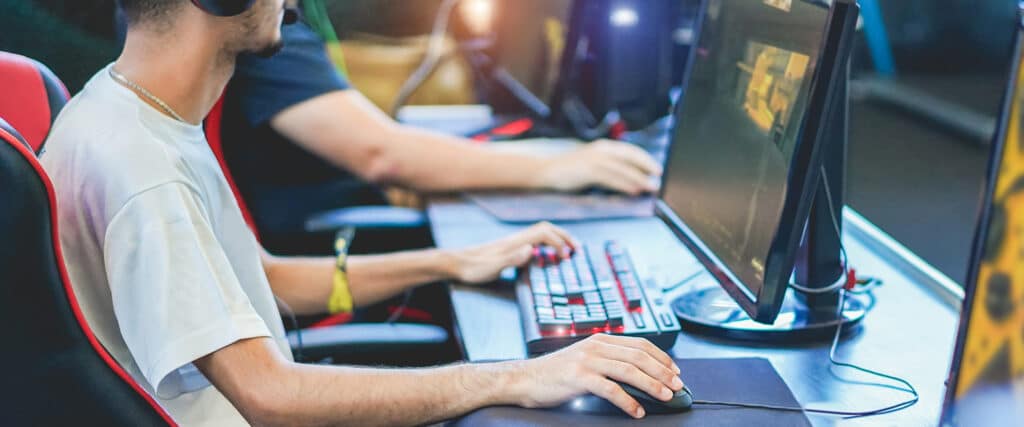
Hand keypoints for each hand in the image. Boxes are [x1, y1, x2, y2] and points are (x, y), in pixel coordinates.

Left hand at [446, 222, 577, 283]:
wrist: (456, 264)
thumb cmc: (473, 268)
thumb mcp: (492, 267)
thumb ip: (511, 258)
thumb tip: (531, 249)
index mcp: (515, 242)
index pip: (545, 234)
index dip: (559, 242)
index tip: (566, 258)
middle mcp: (516, 239)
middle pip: (546, 229)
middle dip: (564, 237)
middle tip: (578, 250)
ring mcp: (513, 242)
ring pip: (541, 233)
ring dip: (557, 239)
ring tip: (568, 251)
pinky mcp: (509, 248)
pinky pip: (534, 241)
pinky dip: (547, 245)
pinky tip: (546, 256)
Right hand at [508, 334, 683, 418]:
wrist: (525, 379)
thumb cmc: (554, 373)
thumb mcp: (584, 358)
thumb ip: (607, 360)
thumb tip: (637, 372)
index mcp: (600, 340)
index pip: (640, 344)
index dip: (661, 357)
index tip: (675, 370)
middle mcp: (595, 346)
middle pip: (639, 356)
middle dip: (662, 371)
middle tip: (677, 385)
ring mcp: (587, 361)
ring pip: (629, 370)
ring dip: (652, 384)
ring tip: (665, 396)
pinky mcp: (579, 378)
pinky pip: (611, 389)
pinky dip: (628, 401)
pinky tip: (637, 410)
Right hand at [534, 140, 661, 194]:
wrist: (547, 171)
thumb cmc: (571, 170)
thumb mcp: (593, 165)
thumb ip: (609, 168)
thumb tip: (630, 177)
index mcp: (604, 147)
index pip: (630, 151)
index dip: (646, 159)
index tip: (657, 168)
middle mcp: (601, 150)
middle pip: (630, 157)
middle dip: (646, 167)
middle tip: (658, 177)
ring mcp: (594, 159)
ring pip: (622, 168)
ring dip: (638, 178)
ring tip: (650, 186)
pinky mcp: (588, 171)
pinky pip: (611, 178)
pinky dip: (624, 184)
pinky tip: (633, 190)